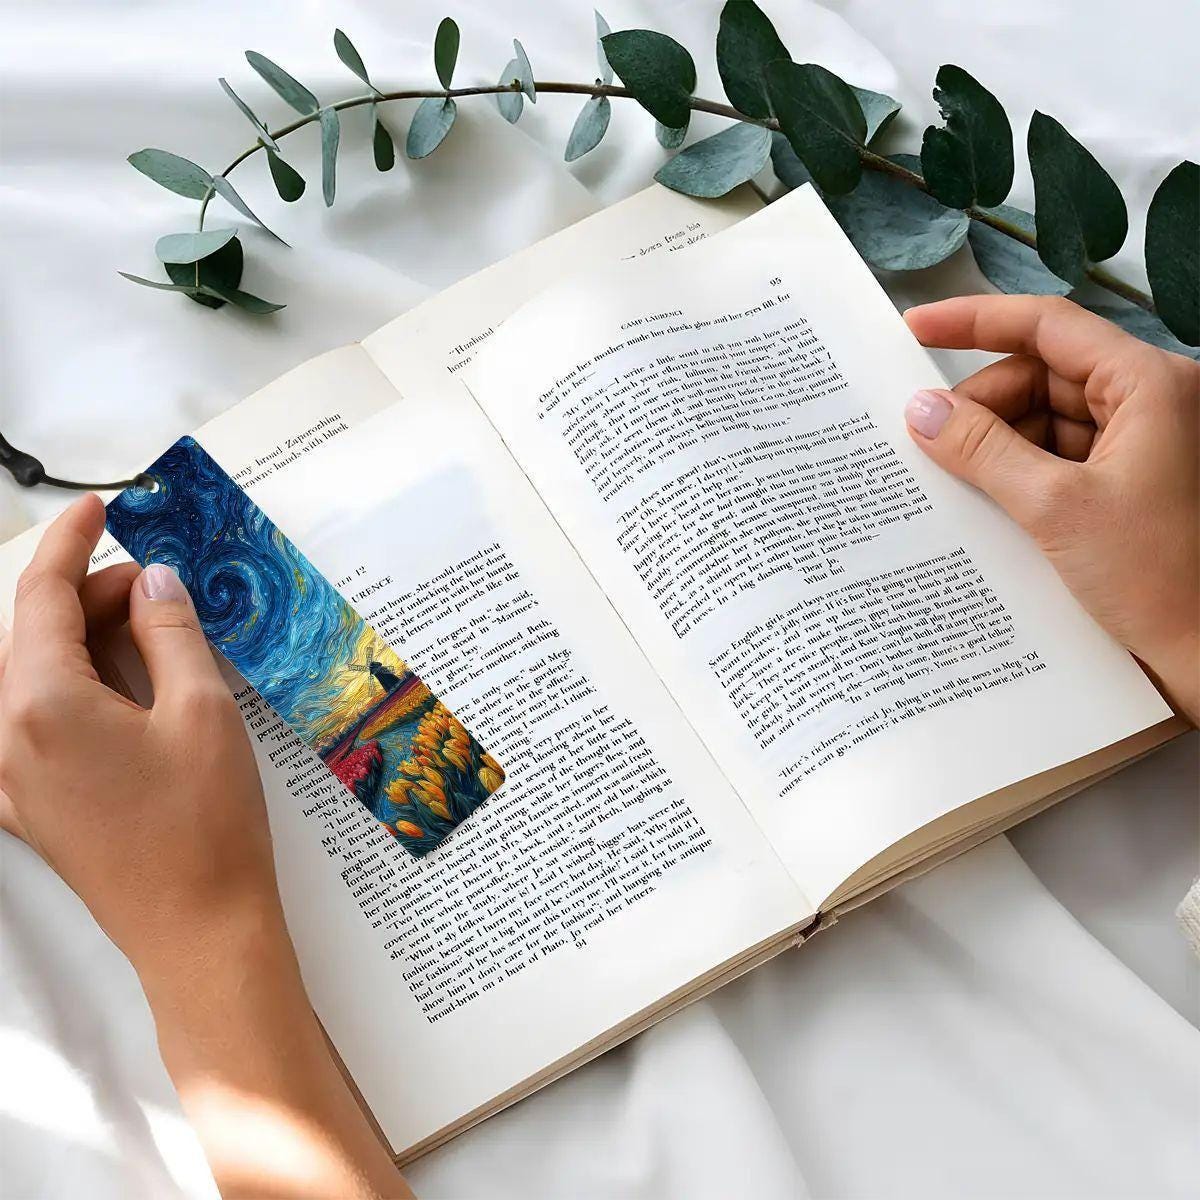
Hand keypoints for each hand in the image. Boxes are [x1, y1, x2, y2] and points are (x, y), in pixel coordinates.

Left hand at [0, 495, 407, 1198]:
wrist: (200, 934)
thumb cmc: (207, 824)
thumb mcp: (202, 710)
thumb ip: (170, 630)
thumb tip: (152, 581)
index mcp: (39, 705)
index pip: (43, 596)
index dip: (72, 541)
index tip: (100, 507)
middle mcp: (6, 739)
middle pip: (34, 636)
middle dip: (90, 596)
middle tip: (157, 587)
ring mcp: (12, 779)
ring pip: (36, 678)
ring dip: (86, 642)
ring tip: (154, 633)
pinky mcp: (33, 806)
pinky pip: (40, 722)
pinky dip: (79, 688)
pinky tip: (130, 688)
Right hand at [903, 295, 1198, 723]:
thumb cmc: (1161, 580)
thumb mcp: (1055, 509)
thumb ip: (982, 451)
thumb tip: (923, 411)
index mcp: (1150, 385)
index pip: (1049, 326)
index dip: (976, 321)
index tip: (918, 327)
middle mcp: (1153, 402)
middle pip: (1045, 374)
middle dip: (984, 402)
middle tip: (928, 437)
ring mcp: (1145, 444)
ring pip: (1049, 418)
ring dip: (998, 442)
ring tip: (953, 475)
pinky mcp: (1133, 483)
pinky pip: (1062, 456)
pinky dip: (1021, 471)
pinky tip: (986, 497)